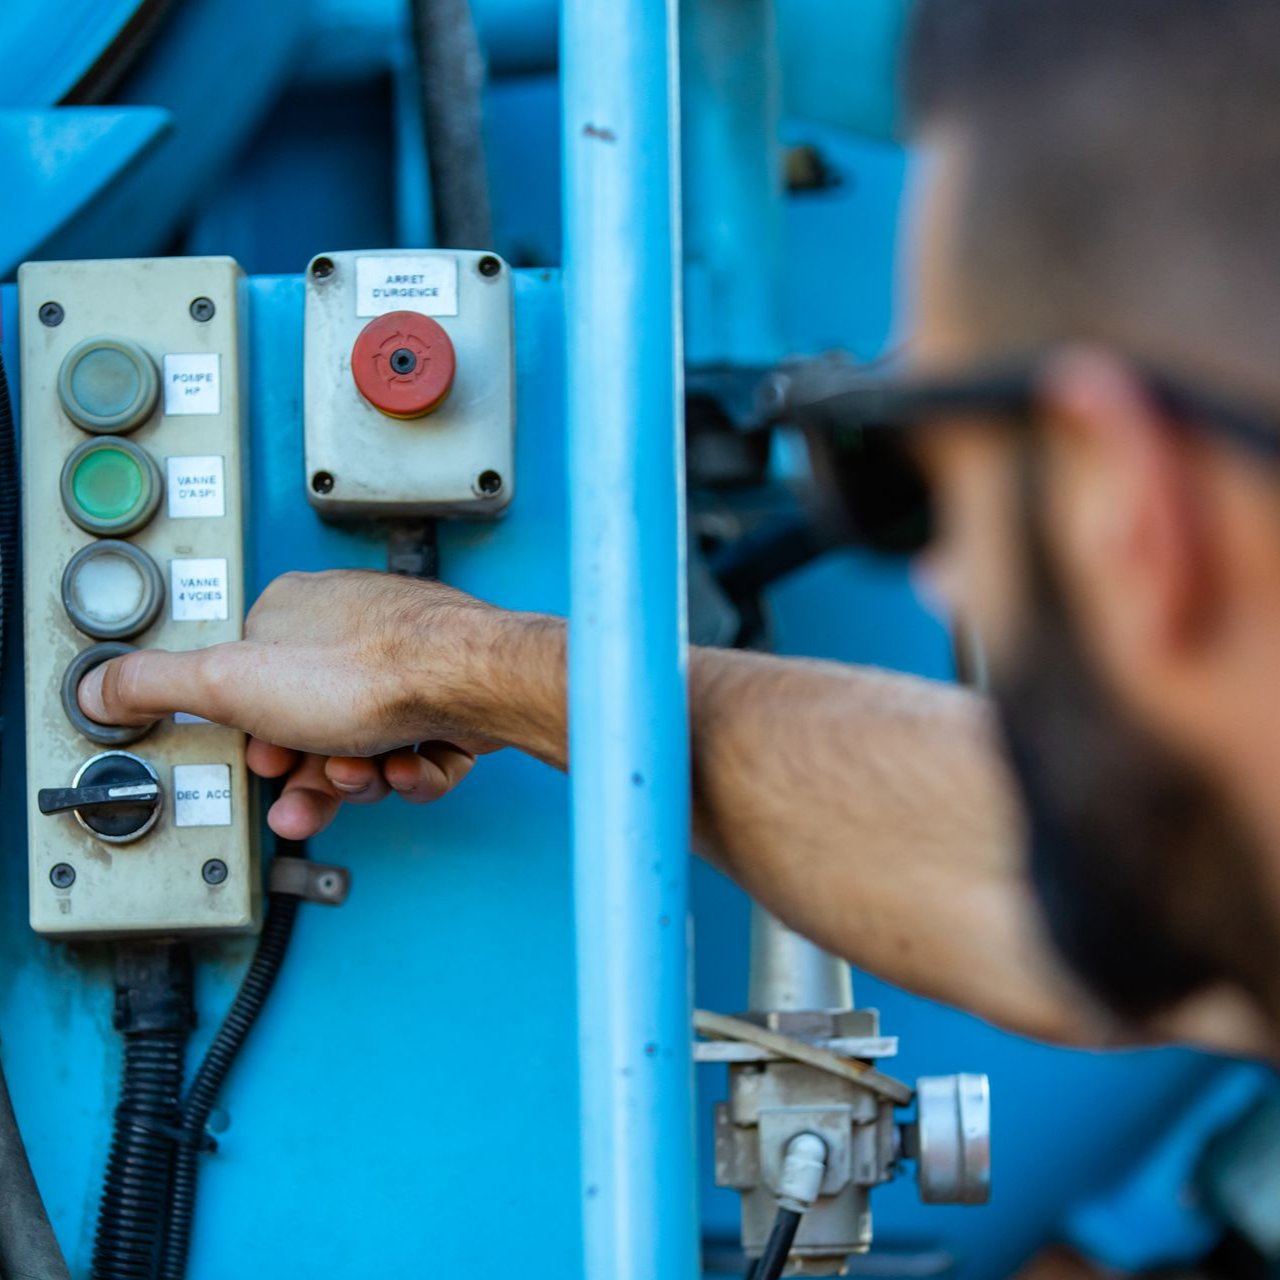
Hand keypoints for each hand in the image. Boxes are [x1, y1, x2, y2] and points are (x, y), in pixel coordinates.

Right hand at [76, 570, 563, 837]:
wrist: (472, 681)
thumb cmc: (369, 671)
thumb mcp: (231, 682)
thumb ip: (160, 686)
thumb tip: (99, 687)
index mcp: (295, 613)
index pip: (255, 682)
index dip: (255, 733)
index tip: (260, 759)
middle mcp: (355, 630)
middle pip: (315, 722)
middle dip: (313, 771)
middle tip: (310, 795)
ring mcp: (409, 662)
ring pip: (370, 742)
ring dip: (366, 775)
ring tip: (371, 774)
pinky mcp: (452, 696)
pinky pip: (421, 751)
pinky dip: (416, 771)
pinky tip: (415, 766)